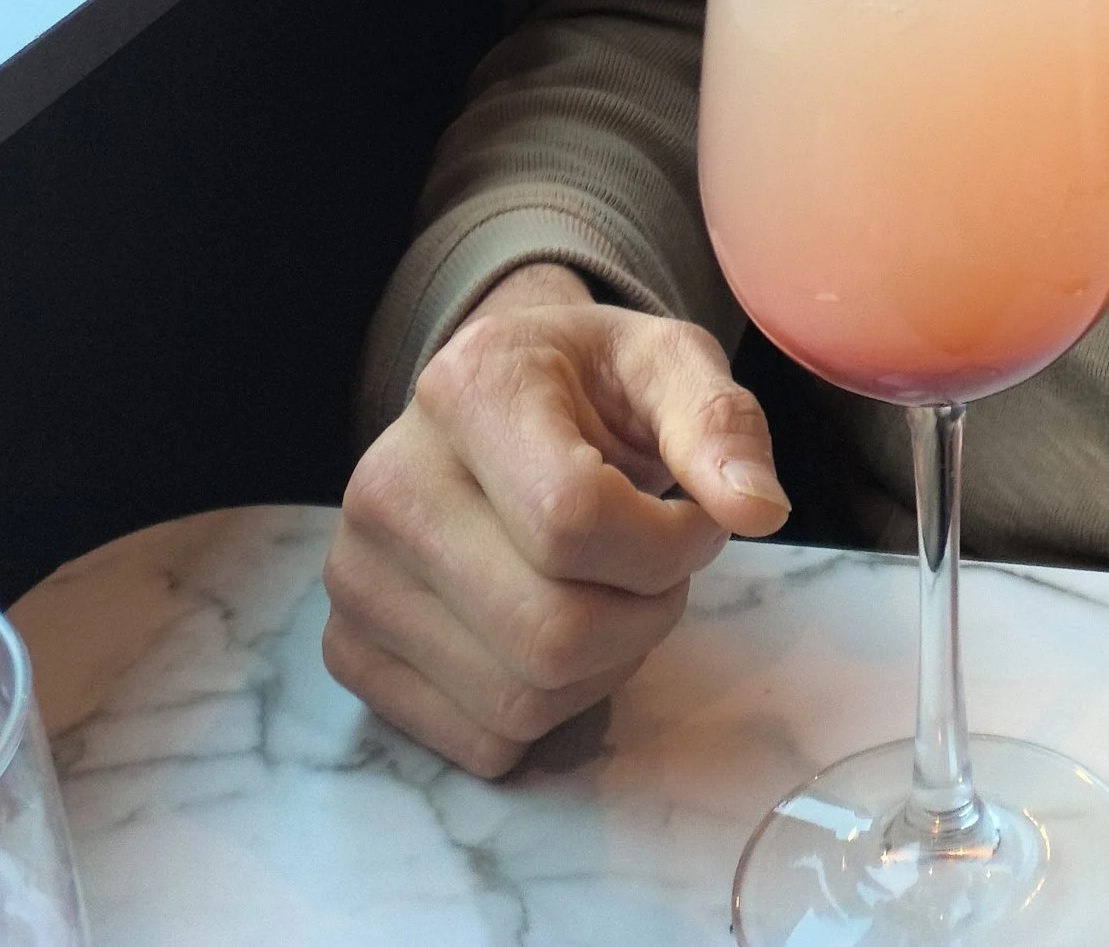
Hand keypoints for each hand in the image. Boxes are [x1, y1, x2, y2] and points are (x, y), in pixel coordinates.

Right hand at [322, 264, 788, 777]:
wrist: (499, 402)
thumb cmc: (592, 385)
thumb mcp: (669, 365)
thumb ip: (720, 424)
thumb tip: (755, 509)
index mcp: (468, 387)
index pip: (575, 521)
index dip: (669, 545)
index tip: (695, 518)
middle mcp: (388, 484)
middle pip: (551, 631)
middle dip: (645, 616)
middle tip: (658, 566)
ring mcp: (356, 577)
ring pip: (520, 701)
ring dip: (606, 666)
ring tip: (610, 590)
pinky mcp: (352, 650)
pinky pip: (483, 742)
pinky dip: (550, 710)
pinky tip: (556, 628)